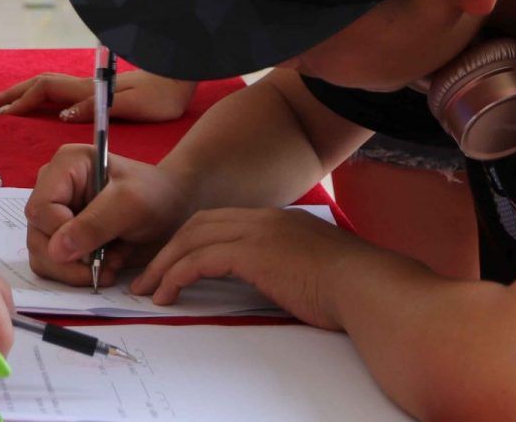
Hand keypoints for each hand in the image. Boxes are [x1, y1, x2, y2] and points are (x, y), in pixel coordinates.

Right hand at [0, 68, 196, 121]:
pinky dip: (37, 99)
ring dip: (20, 95)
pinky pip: (56, 95)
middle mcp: (82, 87)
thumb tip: (62, 115)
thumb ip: (97, 108)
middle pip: (36, 86)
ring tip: (0, 105)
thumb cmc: (160, 96)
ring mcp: (87, 89)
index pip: (43, 91)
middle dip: (10, 95)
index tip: (0, 116)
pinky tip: (35, 107)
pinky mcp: (96, 95)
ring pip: (44, 89)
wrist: (180, 78)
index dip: (20, 102)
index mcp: (86, 91)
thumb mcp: (133, 105)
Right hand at [23, 145, 194, 287]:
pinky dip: (78, 273)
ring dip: (75, 270)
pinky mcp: (63, 235)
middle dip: (70, 260)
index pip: (41, 209)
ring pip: (43, 254)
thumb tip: (56, 250)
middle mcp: (53, 187)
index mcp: (65, 166)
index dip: (61, 235)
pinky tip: (106, 267)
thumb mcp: (130, 205)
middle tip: (106, 267)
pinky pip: (55, 264)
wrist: (172, 206)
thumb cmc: (154, 195)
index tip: (92, 251)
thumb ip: (94, 224)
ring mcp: (56, 213)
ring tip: (110, 267)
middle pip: (37, 235)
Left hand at [131, 206, 367, 328]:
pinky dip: (175, 276)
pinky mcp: (251, 253)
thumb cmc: (350, 289)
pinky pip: (198, 261)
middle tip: (148, 275)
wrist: (368, 287)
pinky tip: (166, 295)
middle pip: (198, 225)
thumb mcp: (312, 267)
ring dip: (163, 265)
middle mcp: (263, 218)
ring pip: (191, 240)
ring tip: (148, 289)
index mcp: (277, 220)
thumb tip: (273, 281)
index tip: (173, 262)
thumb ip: (287, 264)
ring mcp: (256, 232)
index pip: (220, 221)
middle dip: (168, 249)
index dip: (191, 240)